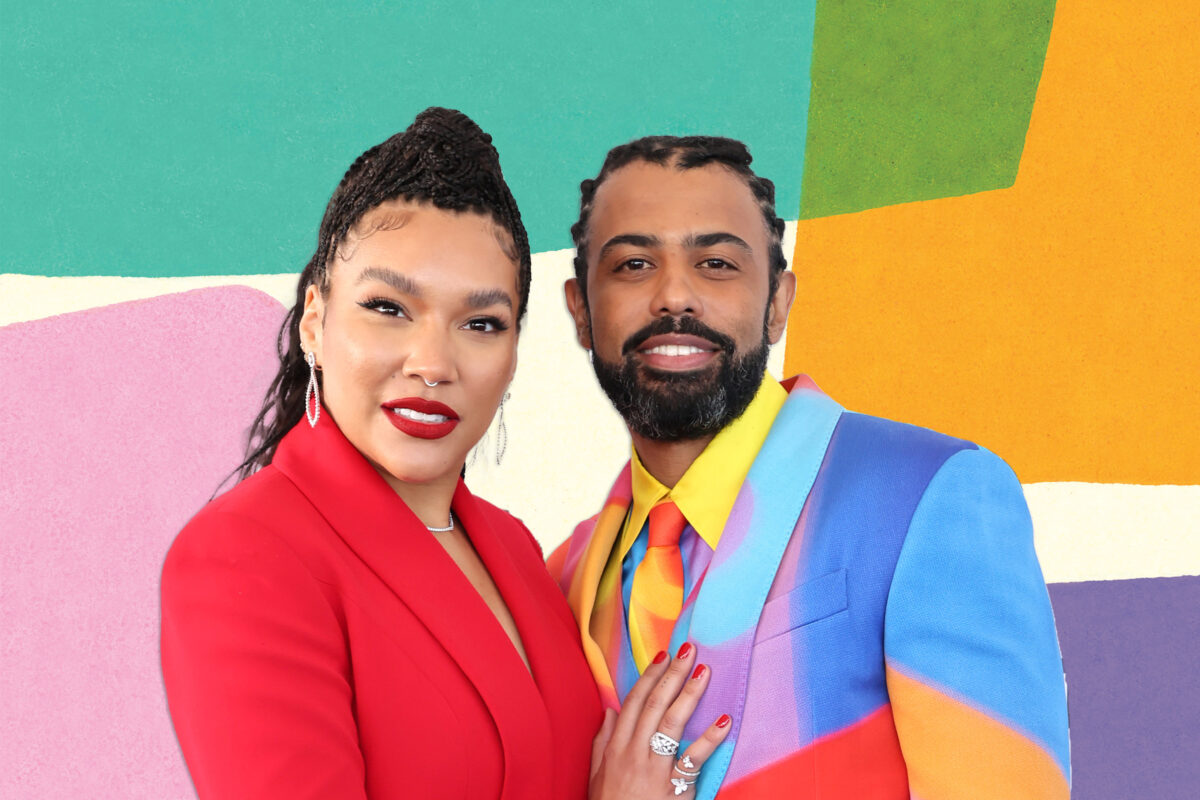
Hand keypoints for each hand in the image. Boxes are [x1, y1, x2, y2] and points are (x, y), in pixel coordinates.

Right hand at [589, 643, 731, 798]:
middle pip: (654, 705)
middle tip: (689, 651)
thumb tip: (610, 710)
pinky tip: (724, 721)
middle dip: (672, 675)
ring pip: (672, 723)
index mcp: (616, 747)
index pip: (634, 702)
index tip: (663, 655)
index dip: (649, 676)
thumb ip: (602, 742)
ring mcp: (654, 769)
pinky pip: (693, 758)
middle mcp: (634, 753)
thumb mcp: (597, 776)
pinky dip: (709, 738)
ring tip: (705, 672)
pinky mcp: (673, 788)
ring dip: (690, 694)